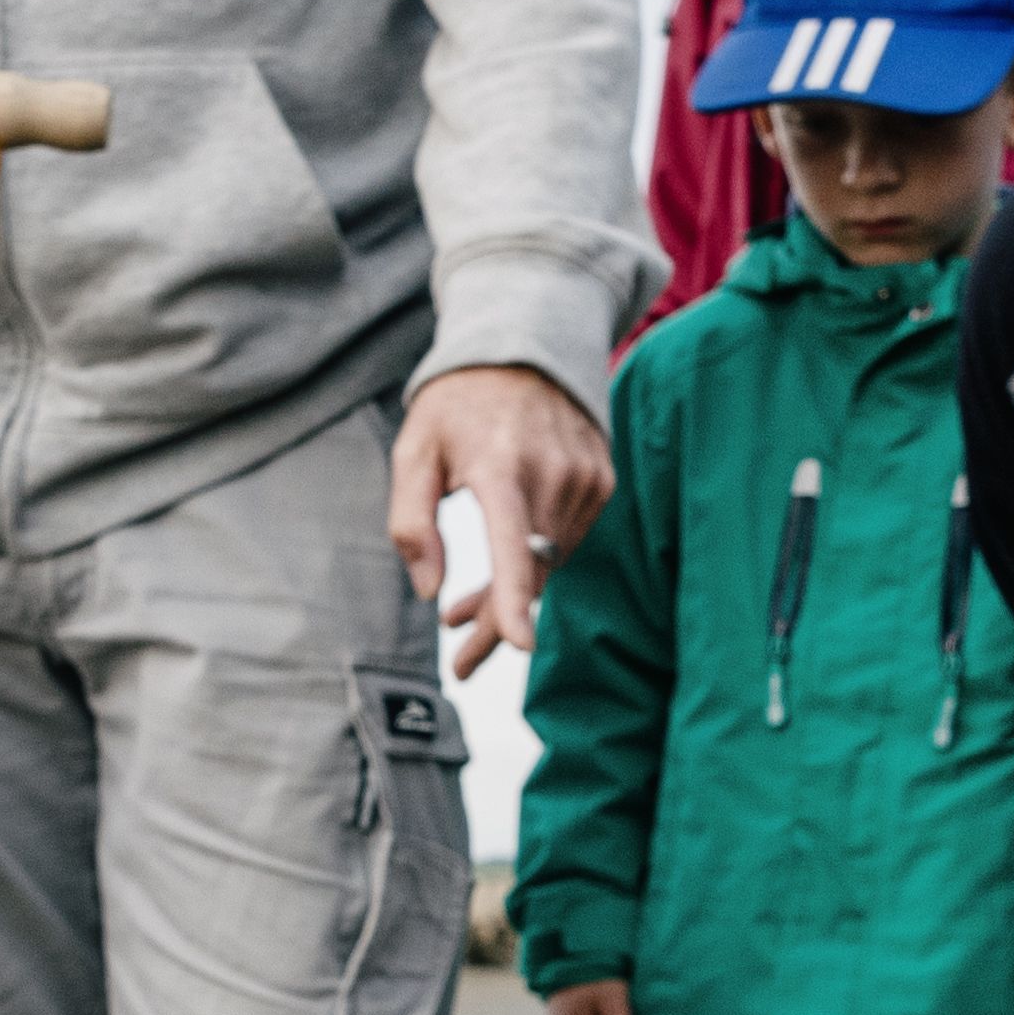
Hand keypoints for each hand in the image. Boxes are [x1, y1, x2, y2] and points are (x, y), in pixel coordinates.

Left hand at [389, 363, 610, 675]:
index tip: (520, 643)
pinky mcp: (601, 482)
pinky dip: (536, 564)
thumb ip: (412, 521)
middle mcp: (552, 474)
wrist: (524, 347)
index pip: (512, 543)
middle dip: (496, 623)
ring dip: (510, 594)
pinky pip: (566, 542)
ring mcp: (585, 478)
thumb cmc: (456, 405)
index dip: (515, 598)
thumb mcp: (414, 452)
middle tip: (463, 667)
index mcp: (500, 465)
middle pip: (531, 573)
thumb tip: (429, 590)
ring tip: (460, 612)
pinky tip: (504, 571)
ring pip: (549, 564)